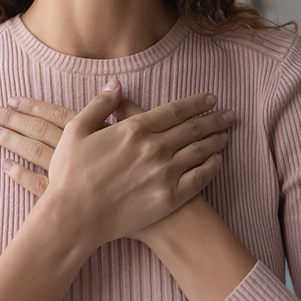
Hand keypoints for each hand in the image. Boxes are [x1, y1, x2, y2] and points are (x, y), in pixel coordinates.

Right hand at [0, 79, 234, 244]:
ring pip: (199, 152)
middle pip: (192, 129)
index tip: (210, 99)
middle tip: (229, 114)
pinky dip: (211, 168)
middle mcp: (154, 148)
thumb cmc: (70, 174)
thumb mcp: (76, 130)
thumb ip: (99, 105)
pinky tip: (217, 162)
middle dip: (214, 119)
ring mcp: (164, 174)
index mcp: (134, 129)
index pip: (174, 110)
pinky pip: (198, 179)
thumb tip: (116, 83)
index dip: (195, 103)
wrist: (74, 218)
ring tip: (227, 134)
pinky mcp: (168, 198)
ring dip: (215, 141)